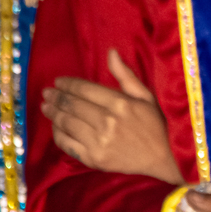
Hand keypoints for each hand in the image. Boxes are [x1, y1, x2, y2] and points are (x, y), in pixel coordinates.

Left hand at [42, 48, 181, 182]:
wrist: (164, 159)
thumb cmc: (156, 125)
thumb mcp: (146, 96)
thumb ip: (125, 75)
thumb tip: (111, 52)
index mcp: (120, 103)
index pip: (84, 89)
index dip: (68, 84)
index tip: (58, 81)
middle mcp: (107, 122)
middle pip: (72, 105)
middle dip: (56, 97)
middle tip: (47, 93)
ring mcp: (99, 142)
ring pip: (66, 123)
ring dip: (53, 114)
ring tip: (46, 107)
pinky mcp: (94, 159)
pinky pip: (67, 144)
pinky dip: (58, 134)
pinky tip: (55, 127)